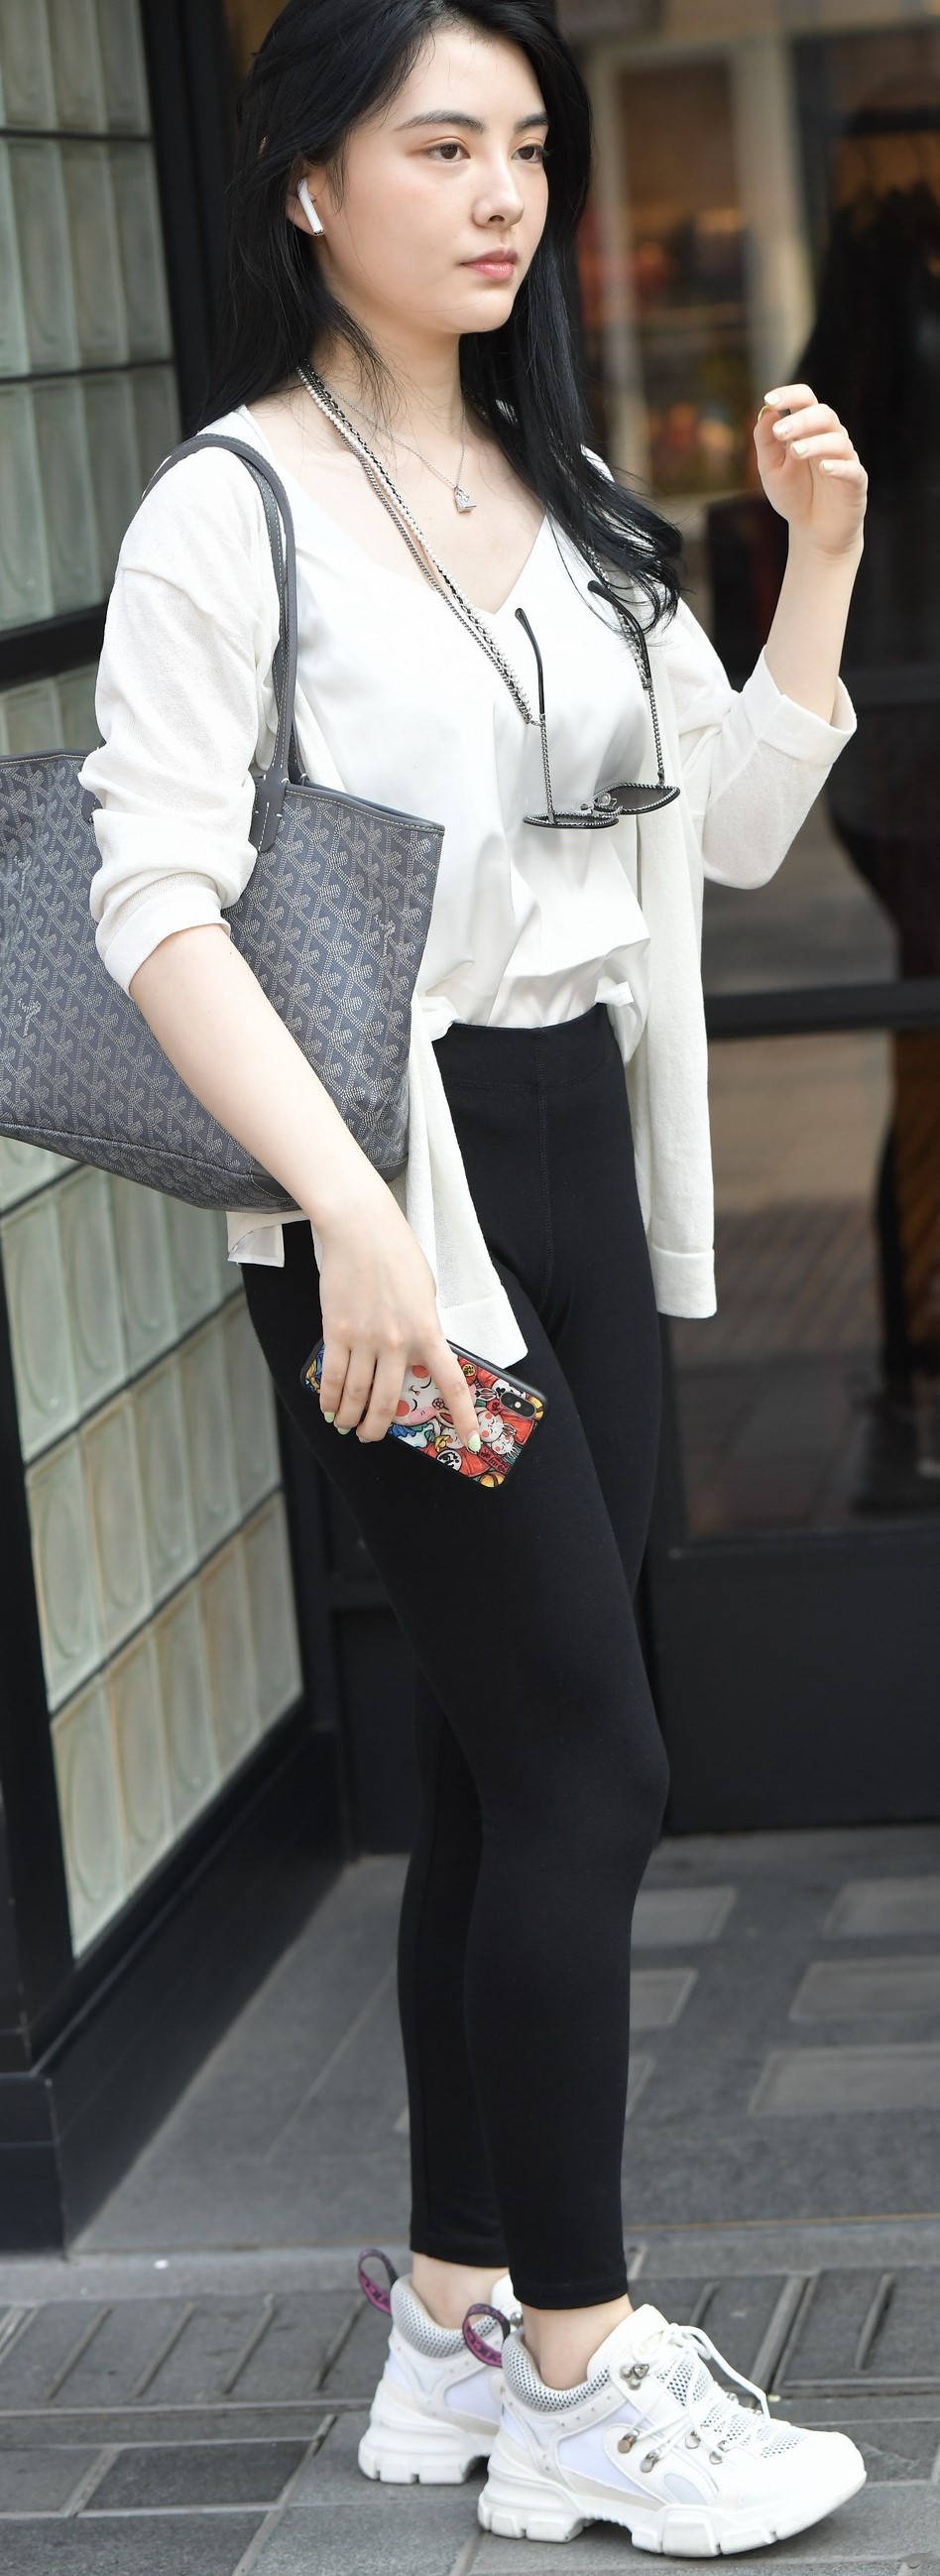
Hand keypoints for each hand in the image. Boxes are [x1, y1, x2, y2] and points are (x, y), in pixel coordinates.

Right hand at [314, 1179, 481, 1450]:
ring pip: (357, 1394)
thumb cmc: (397, 1256)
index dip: (464, 1418)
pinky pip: (333, 1375)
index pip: (451, 1384)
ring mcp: (365, 1338)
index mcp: (428, 1331)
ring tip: (347, 1426)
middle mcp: (397, 1341)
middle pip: (389, 1401)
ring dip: (350, 1417)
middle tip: (371, 1436)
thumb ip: (423, 1327)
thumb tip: (415, 1358)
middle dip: (379, 1427)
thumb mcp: (425, 1293)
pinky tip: (328, 1408)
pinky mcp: (337, 1330)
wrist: (361, 1229)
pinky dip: (328, 1397)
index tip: (472, 1442)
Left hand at [755, 382, 866, 558]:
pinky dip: (838, 467)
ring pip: (837, 440)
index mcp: (809, 428)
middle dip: (800, 421)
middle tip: (779, 433)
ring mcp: (845, 457)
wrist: (814, 530)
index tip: (769, 399)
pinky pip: (852, 469)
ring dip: (815, 443)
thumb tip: (766, 412)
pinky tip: (824, 468)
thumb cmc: (794, 494)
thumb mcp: (771, 469)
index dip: (789, 395)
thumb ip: (766, 442)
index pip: (805, 399)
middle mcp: (830, 437)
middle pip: (823, 414)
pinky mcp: (856, 481)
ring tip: (795, 452)